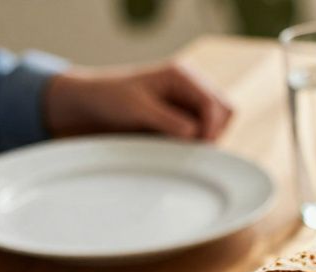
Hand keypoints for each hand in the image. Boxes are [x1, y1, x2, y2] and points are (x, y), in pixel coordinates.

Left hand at [45, 62, 232, 140]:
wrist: (90, 104)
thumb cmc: (110, 99)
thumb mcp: (137, 109)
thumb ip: (168, 120)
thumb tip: (196, 135)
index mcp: (181, 75)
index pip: (214, 103)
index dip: (211, 127)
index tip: (199, 147)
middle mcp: (190, 86)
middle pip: (225, 111)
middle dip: (215, 132)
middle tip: (195, 151)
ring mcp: (189, 102)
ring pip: (219, 123)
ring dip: (208, 138)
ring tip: (185, 151)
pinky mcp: (184, 117)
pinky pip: (204, 132)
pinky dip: (198, 142)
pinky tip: (179, 149)